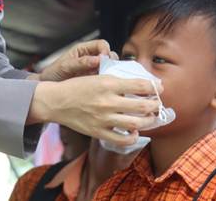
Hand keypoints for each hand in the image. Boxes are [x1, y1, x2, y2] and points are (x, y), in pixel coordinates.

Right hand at [27, 75, 162, 145]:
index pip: (140, 85)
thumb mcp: (97, 77)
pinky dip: (132, 137)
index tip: (159, 87)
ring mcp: (103, 118)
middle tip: (157, 104)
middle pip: (142, 106)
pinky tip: (134, 132)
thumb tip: (139, 84)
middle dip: (155, 105)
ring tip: (151, 118)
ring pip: (135, 123)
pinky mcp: (98, 131)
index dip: (155, 86)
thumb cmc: (77, 87)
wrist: (56, 101)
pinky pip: (121, 139)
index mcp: (108, 84)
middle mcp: (108, 101)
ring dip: (148, 121)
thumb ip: (117, 81)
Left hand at [30, 40, 115, 81]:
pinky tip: (102, 86)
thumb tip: (98, 60)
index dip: (105, 50)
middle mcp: (90, 58)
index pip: (101, 45)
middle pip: (108, 55)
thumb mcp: (65, 66)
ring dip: (109, 73)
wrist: (46, 88)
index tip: (105, 60)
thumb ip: (81, 62)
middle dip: (110, 62)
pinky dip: (106, 82)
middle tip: (107, 71)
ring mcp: (93, 70)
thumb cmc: (53, 74)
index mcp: (83, 50)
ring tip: (104, 80)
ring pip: (109, 68)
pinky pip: (105, 79)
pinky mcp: (94, 81)